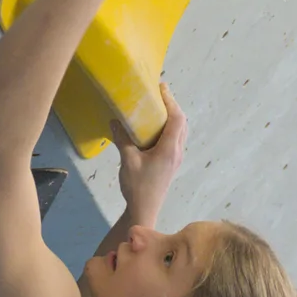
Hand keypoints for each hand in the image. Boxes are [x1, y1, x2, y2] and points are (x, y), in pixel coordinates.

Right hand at [113, 83, 185, 221]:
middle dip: (173, 105)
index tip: (160, 88)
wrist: (145, 209)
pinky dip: (170, 127)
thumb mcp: (127, 160)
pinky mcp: (172, 163)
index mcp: (169, 148)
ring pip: (181, 130)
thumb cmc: (137, 186)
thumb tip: (114, 120)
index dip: (170, 101)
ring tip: (158, 107)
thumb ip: (122, 138)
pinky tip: (156, 127)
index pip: (176, 118)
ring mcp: (176, 158)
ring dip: (173, 116)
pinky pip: (176, 138)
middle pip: (182, 122)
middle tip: (159, 93)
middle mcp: (177, 151)